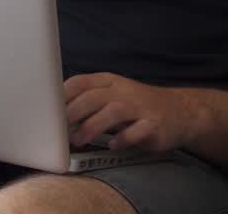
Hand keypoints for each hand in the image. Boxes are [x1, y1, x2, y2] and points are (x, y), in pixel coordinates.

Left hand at [64, 72, 194, 152]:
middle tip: (56, 129)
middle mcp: (123, 91)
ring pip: (113, 111)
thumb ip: (89, 102)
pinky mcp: (154, 124)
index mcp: (109, 81)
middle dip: (72, 112)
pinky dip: (124, 137)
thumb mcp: (113, 96)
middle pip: (93, 97)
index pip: (81, 82)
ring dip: (92, 126)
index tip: (47, 110)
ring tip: (77, 140)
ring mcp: (140, 106)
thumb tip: (56, 116)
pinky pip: (137, 130)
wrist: (180, 111)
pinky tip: (113, 145)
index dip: (62, 94)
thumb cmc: (137, 105)